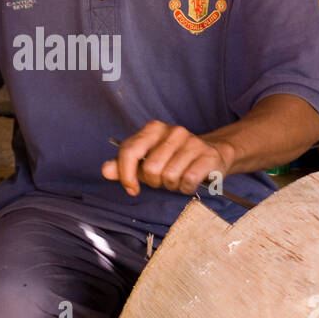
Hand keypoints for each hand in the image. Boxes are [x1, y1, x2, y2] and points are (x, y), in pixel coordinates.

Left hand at [101, 121, 232, 196]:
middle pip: (150, 169)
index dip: (126, 175)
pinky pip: (187, 181)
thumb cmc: (173, 159)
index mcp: (153, 129)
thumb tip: (105, 170)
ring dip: (171, 186)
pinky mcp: (207, 156)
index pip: (129, 151)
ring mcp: (192, 142)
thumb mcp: (146, 161)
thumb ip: (123, 166)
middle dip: (154, 182)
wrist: (212, 153)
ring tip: (177, 179)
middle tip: (162, 179)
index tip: (132, 188)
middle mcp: (173, 131)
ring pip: (169, 177)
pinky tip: (189, 181)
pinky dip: (185, 188)